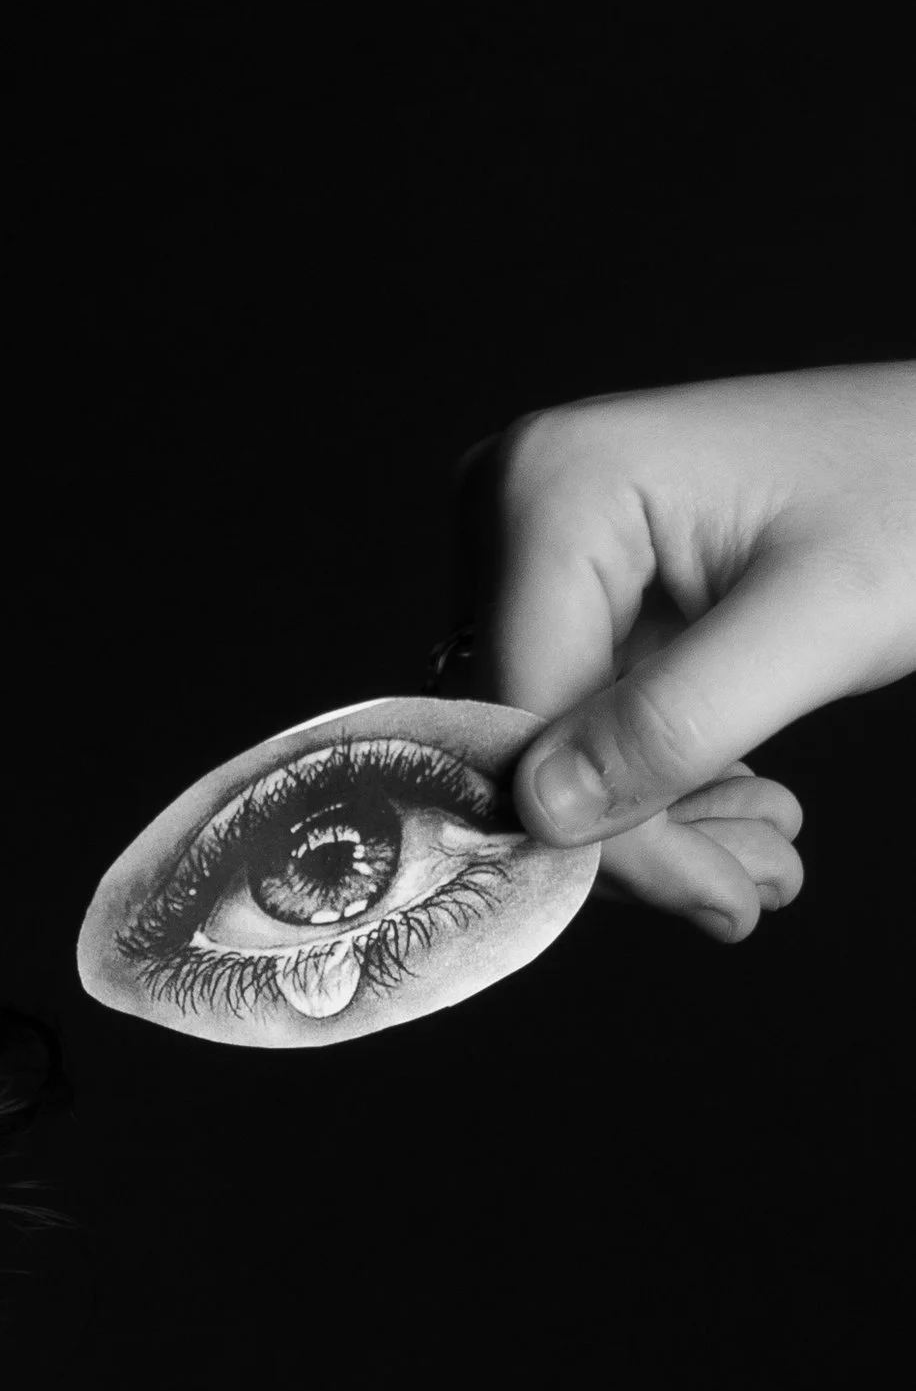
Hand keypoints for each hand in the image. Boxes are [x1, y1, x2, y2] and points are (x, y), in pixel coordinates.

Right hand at [465, 363, 915, 939]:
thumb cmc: (914, 493)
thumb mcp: (815, 620)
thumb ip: (677, 720)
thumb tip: (543, 815)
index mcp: (552, 489)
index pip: (525, 718)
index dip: (607, 835)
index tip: (715, 901)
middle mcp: (516, 510)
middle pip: (533, 742)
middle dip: (644, 837)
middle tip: (752, 893)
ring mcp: (540, 552)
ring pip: (558, 753)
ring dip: (661, 827)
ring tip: (766, 859)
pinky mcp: (577, 593)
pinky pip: (588, 727)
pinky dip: (663, 786)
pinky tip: (742, 811)